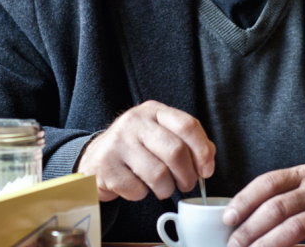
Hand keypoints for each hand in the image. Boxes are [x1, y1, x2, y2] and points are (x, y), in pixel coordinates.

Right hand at [76, 100, 214, 202]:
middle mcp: (135, 122)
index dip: (203, 150)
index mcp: (153, 110)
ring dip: (166, 189)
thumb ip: (186, 140)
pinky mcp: (106, 167)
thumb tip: (209, 157)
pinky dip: (142, 195)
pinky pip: (137, 190)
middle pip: (176, 151)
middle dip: (187, 175)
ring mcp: (118, 143)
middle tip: (186, 185)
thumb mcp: (159, 134)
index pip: (187, 124)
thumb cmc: (136, 148)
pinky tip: (138, 186)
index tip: (207, 170)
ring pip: (159, 174)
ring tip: (163, 187)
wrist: (95, 158)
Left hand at [222, 164, 304, 246]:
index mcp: (304, 174)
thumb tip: (241, 215)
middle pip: (277, 208)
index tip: (229, 218)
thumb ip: (280, 195)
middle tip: (234, 244)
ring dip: (266, 246)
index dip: (245, 200)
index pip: (268, 182)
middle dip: (251, 229)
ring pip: (292, 230)